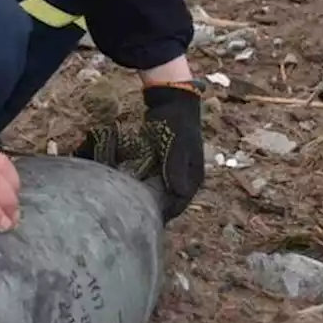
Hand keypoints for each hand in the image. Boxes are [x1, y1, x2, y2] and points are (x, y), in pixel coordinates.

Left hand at [74, 82, 204, 221]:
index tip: (145, 222)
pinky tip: (129, 191)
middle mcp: (186, 177)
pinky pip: (155, 180)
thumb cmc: (176, 122)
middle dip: (154, 209)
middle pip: (170, 200)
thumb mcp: (177, 144)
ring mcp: (175, 170)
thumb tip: (179, 192)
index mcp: (193, 176)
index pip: (178, 203)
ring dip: (149, 199)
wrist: (172, 100)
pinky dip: (145, 186)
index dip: (163, 214)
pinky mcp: (164, 162)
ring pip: (161, 191)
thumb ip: (175, 167)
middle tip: (132, 219)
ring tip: (129, 208)